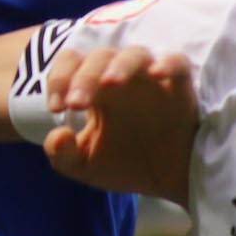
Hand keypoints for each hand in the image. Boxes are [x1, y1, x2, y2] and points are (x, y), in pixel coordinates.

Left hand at [39, 45, 197, 201]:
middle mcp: (121, 77)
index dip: (59, 78)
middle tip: (76, 104)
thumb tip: (57, 135)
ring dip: (119, 65)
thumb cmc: (124, 163)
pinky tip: (156, 74)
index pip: (71, 62)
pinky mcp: (179, 88)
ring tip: (109, 83)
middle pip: (99, 56)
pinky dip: (168, 63)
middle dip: (83, 77)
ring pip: (135, 54)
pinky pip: (178, 62)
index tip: (56, 107)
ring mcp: (151, 80)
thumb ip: (62, 154)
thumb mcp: (84, 166)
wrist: (166, 181)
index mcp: (95, 88)